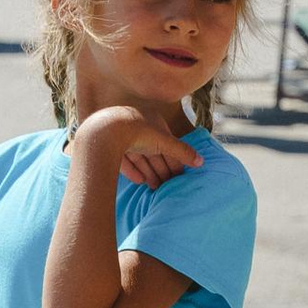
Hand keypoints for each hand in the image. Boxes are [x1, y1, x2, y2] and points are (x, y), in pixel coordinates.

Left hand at [72, 103, 200, 189]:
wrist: (106, 132)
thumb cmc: (139, 131)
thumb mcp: (164, 142)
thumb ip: (182, 151)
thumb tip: (201, 162)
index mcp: (150, 120)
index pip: (165, 142)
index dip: (173, 158)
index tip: (178, 174)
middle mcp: (135, 126)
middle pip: (151, 151)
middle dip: (160, 168)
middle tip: (167, 184)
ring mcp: (120, 136)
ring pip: (137, 156)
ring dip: (148, 172)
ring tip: (154, 187)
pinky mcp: (107, 147)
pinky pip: (122, 160)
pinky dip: (132, 171)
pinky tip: (139, 182)